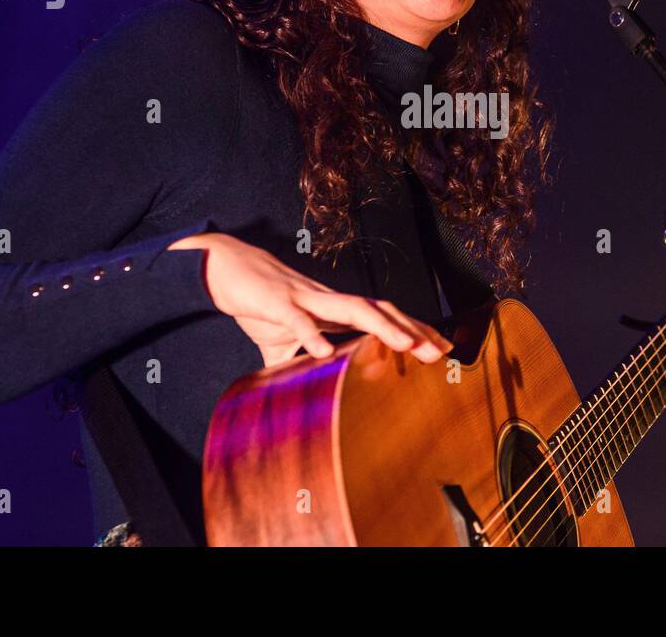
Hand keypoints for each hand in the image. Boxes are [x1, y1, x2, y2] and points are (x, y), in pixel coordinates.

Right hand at [167, 232, 452, 367]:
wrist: (224, 269)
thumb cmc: (260, 303)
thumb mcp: (283, 340)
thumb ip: (298, 363)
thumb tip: (304, 397)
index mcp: (332, 310)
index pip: (382, 317)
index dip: (413, 329)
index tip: (441, 346)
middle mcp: (327, 301)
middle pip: (380, 310)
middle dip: (412, 329)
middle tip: (440, 350)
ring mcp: (304, 299)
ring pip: (352, 308)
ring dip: (382, 326)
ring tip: (407, 344)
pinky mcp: (275, 303)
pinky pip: (296, 319)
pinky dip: (311, 334)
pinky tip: (325, 352)